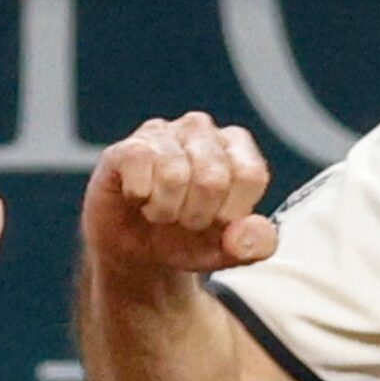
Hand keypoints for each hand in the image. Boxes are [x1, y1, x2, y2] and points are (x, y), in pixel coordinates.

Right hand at [83, 113, 277, 277]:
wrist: (134, 248)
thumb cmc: (185, 238)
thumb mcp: (227, 251)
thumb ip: (253, 245)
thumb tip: (249, 234)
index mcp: (235, 146)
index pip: (250, 175)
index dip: (231, 212)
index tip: (216, 222)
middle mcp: (200, 129)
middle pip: (213, 178)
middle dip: (196, 216)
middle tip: (183, 219)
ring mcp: (162, 133)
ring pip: (174, 175)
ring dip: (165, 211)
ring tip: (160, 211)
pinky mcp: (126, 145)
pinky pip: (140, 166)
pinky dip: (139, 197)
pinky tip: (138, 198)